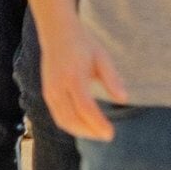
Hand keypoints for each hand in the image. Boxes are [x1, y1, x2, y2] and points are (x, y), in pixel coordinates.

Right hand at [36, 14, 123, 142]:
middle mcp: (58, 87)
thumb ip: (112, 79)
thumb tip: (124, 99)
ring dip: (80, 131)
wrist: (57, 33)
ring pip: (62, 120)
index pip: (85, 108)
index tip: (111, 134)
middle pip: (71, 119)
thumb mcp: (102, 57)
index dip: (97, 124)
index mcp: (73, 77)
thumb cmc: (83, 44)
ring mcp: (49, 91)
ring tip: (97, 134)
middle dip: (89, 132)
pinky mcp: (46, 93)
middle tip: (107, 136)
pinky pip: (57, 115)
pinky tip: (84, 126)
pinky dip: (70, 125)